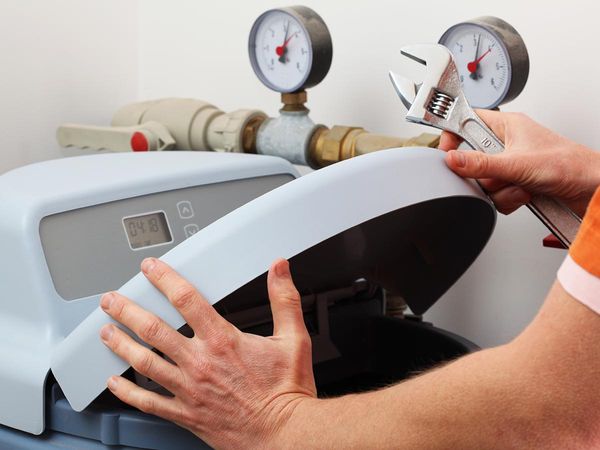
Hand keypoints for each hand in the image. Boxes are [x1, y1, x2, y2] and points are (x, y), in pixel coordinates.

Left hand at [99, 258, 315, 448]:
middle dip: (127, 311)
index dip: (164, 279)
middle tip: (111, 301)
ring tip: (105, 332)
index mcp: (223, 340)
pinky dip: (127, 392)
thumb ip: (284, 300)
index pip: (186, 300)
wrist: (284, 435)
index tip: (150, 269)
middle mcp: (200, 362)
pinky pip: (148, 403)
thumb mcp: (294, 338)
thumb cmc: (287, 392)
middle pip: (153, 329)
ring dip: (120, 345)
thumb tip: (279, 270)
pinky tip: (114, 383)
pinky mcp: (185, 414)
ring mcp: (189, 389)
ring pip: (144, 362)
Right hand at [439, 110, 599, 215]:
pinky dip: (507, 200)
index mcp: (507, 125)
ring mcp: (511, 166)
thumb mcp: (518, 163)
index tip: (446, 152)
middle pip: (472, 160)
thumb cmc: (569, 164)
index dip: (453, 136)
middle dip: (484, 175)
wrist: (591, 189)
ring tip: (520, 186)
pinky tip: (524, 195)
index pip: (466, 122)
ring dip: (500, 190)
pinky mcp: (516, 184)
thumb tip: (453, 160)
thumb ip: (481, 164)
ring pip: (483, 181)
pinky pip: (495, 195)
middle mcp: (507, 144)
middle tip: (496, 175)